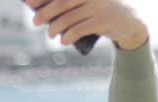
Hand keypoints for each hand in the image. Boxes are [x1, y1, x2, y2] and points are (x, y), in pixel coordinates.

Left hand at [26, 0, 148, 49]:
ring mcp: (99, 5)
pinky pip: (79, 29)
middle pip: (62, 2)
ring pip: (68, 18)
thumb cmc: (100, 12)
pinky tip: (63, 41)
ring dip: (55, 28)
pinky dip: (67, 36)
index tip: (28, 3)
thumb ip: (68, 5)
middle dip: (45, 13)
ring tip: (51, 34)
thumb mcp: (86, 4)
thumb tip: (42, 14)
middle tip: (35, 22)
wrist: (129, 22)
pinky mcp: (103, 20)